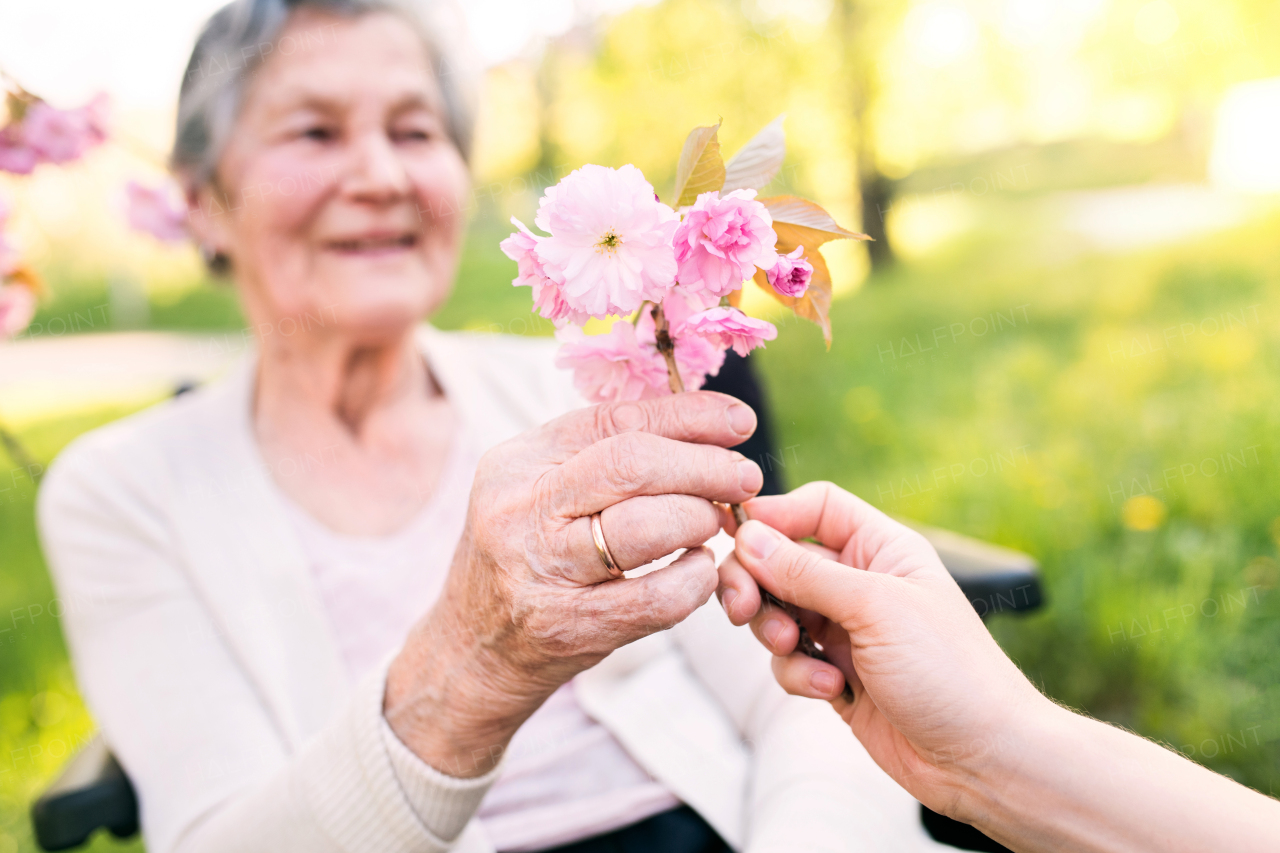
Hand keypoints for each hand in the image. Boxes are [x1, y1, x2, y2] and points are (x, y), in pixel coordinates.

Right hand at [386, 392, 761, 775]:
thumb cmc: (526, 559)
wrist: (472, 652)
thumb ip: (603, 455)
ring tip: (715, 524)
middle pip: (632, 465)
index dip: (687, 415)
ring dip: (700, 519)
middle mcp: (520, 509)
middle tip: (744, 477)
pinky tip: (700, 571)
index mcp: (517, 462)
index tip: (737, 422)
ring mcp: (540, 571)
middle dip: (705, 466)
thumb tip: (701, 423)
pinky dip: (694, 580)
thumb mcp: (540, 492)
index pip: (614, 420)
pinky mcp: (568, 627)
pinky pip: (656, 597)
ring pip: (645, 526)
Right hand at [716, 481, 1050, 820]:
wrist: (982, 758)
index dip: (774, 515)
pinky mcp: (835, 674)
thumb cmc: (951, 672)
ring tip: (796, 650)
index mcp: (882, 548)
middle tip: (742, 608)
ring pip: (776, 612)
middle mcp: (860, 583)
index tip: (738, 536)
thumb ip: (806, 572)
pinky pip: (788, 660)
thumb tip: (749, 536)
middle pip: (780, 560)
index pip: (815, 507)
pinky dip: (798, 673)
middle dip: (757, 582)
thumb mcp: (876, 608)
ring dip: (775, 632)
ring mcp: (846, 630)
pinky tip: (833, 690)